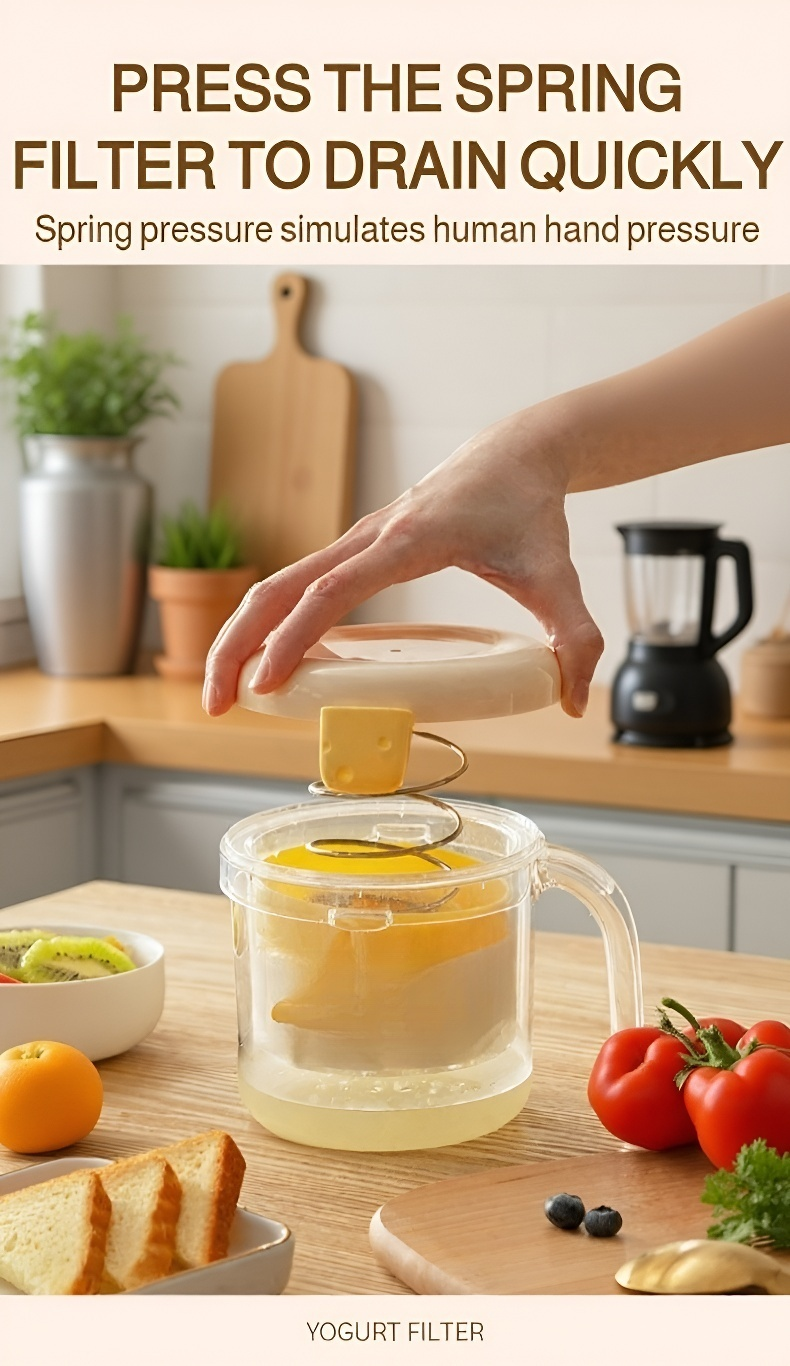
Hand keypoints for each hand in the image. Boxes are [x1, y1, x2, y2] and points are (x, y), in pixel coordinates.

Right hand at [202, 405, 603, 719]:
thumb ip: (574, 636)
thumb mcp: (558, 576)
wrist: (516, 452)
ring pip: (274, 584)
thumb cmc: (529, 509)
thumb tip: (574, 701)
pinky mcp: (355, 549)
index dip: (293, 641)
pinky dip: (268, 622)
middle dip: (235, 645)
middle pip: (275, 588)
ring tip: (226, 693)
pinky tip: (268, 663)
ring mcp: (355, 540)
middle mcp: (367, 536)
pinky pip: (295, 585)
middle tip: (215, 705)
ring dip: (240, 635)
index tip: (267, 686)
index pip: (330, 593)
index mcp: (406, 541)